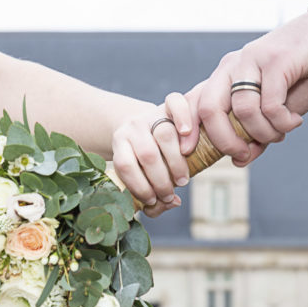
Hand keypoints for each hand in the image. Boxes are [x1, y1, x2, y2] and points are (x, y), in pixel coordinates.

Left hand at [111, 96, 194, 216]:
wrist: (144, 126)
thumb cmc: (143, 160)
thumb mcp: (138, 176)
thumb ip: (152, 196)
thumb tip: (173, 203)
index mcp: (119, 143)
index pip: (124, 165)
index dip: (138, 186)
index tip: (151, 200)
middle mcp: (133, 126)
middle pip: (147, 154)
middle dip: (160, 181)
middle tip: (169, 195)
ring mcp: (151, 114)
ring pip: (165, 136)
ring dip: (176, 163)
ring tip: (182, 181)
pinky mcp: (168, 105)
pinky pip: (176, 103)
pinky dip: (184, 117)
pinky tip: (188, 136)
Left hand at [177, 9, 307, 165]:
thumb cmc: (299, 77)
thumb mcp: (273, 111)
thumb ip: (255, 133)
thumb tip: (240, 161)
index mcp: (224, 77)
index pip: (192, 101)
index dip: (185, 128)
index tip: (188, 152)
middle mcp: (232, 67)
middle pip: (209, 108)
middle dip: (224, 141)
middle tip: (243, 154)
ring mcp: (251, 61)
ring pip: (243, 111)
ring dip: (264, 133)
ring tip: (281, 134)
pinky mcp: (274, 60)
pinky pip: (270, 105)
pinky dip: (282, 122)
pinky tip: (294, 121)